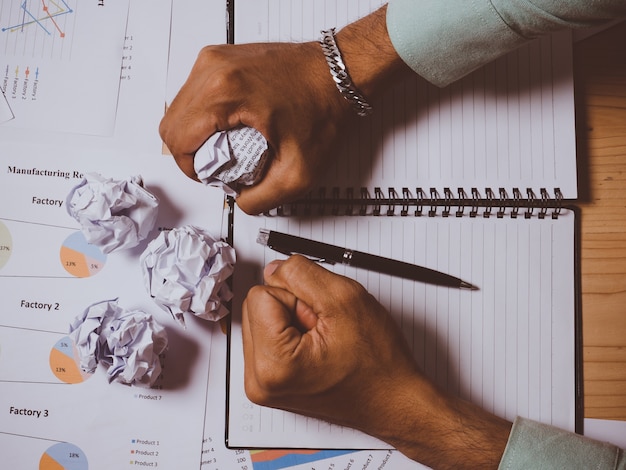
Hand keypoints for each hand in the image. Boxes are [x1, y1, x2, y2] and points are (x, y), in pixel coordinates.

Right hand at [159, 6, 411, 213]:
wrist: (342, 73)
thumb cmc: (325, 107)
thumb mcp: (299, 173)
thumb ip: (263, 199)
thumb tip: (241, 201)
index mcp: (224, 93)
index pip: (177, 140)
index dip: (190, 168)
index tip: (212, 175)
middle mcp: (214, 69)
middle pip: (170, 123)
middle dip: (189, 153)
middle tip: (219, 164)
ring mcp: (216, 59)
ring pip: (179, 107)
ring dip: (194, 134)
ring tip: (226, 146)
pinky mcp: (222, 58)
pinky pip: (194, 92)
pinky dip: (203, 115)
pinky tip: (229, 126)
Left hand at [242, 255, 511, 468]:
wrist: (392, 399)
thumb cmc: (378, 364)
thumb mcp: (345, 298)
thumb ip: (300, 274)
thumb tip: (275, 268)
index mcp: (272, 365)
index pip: (261, 294)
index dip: (297, 297)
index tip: (321, 320)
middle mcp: (259, 381)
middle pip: (257, 307)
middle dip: (293, 308)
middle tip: (326, 330)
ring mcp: (263, 385)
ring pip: (264, 319)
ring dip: (293, 321)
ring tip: (324, 341)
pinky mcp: (270, 382)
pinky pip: (270, 337)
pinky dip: (293, 335)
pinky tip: (317, 348)